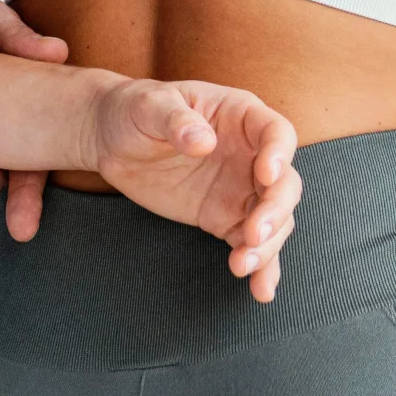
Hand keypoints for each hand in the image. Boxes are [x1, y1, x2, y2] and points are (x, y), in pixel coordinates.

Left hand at [90, 77, 301, 303]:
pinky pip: (251, 243)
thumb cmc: (133, 109)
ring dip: (267, 245)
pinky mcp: (224, 217)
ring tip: (241, 264)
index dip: (279, 155)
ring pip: (275, 218)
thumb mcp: (149, 106)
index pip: (277, 132)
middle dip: (275, 210)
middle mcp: (250, 153)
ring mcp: (240, 187)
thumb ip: (177, 121)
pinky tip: (259, 289)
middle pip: (284, 183)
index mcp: (240, 115)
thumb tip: (203, 143)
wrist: (111, 137)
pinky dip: (260, 266)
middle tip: (253, 234)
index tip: (265, 176)